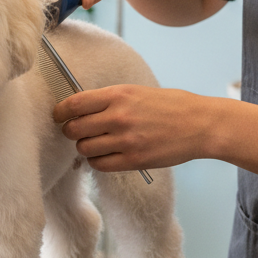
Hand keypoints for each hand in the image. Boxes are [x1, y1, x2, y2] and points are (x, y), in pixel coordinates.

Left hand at [53, 85, 218, 171]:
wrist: (199, 124)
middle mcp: (118, 117)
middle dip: (71, 132)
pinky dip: (98, 161)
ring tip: (95, 143)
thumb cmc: (170, 105)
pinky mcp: (134, 160)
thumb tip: (81, 107)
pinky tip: (106, 155)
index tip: (59, 116)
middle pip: (74, 129)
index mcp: (118, 95)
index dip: (60, 112)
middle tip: (77, 131)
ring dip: (85, 148)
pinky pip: (101, 165)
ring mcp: (126, 140)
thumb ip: (109, 100)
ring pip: (85, 149)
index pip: (74, 104)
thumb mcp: (137, 92)